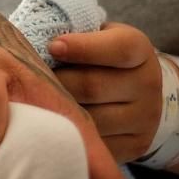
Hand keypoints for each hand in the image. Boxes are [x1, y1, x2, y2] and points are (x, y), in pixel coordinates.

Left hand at [49, 22, 162, 162]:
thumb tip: (35, 39)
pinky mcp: (136, 145)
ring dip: (59, 111)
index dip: (82, 48)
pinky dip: (71, 135)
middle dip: (57, 82)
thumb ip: (73, 33)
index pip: (117, 48)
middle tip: (30, 80)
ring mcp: (145, 118)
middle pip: (93, 86)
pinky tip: (53, 124)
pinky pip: (96, 144)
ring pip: (92, 119)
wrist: (136, 89)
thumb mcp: (94, 34)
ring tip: (37, 102)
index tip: (52, 47)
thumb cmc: (99, 55)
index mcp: (138, 48)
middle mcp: (148, 82)